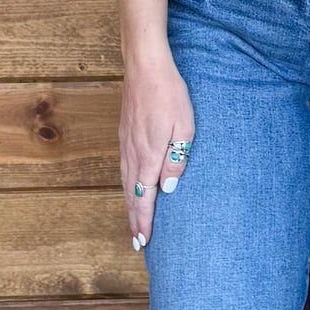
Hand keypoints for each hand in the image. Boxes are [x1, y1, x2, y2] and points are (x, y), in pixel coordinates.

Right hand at [122, 50, 195, 248]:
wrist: (145, 67)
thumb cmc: (170, 94)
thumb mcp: (186, 127)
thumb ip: (177, 159)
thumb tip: (168, 188)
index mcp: (148, 155)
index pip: (144, 198)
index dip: (144, 221)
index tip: (144, 242)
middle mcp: (133, 154)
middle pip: (132, 195)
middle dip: (134, 221)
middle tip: (137, 243)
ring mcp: (126, 144)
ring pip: (126, 183)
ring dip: (130, 206)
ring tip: (134, 223)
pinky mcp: (124, 135)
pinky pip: (124, 169)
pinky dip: (127, 187)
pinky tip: (132, 190)